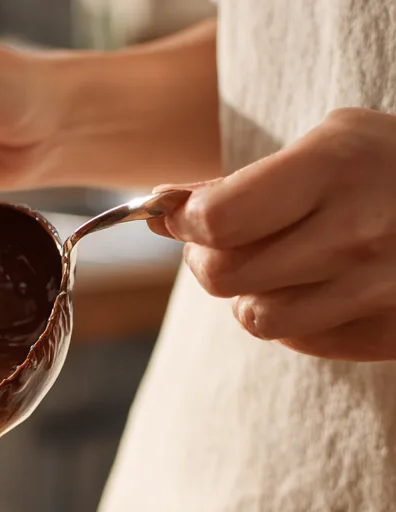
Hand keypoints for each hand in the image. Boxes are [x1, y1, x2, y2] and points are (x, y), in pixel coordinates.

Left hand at [156, 108, 395, 359]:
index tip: (185, 217)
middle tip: (224, 244)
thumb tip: (164, 215)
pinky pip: (298, 340)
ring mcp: (375, 290)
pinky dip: (294, 318)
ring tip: (284, 265)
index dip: (186, 224)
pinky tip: (322, 287)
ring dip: (253, 294)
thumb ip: (245, 184)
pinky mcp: (386, 333)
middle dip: (209, 260)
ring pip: (255, 319)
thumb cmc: (391, 168)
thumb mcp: (330, 145)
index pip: (217, 221)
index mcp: (336, 169)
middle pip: (222, 278)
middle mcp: (355, 233)